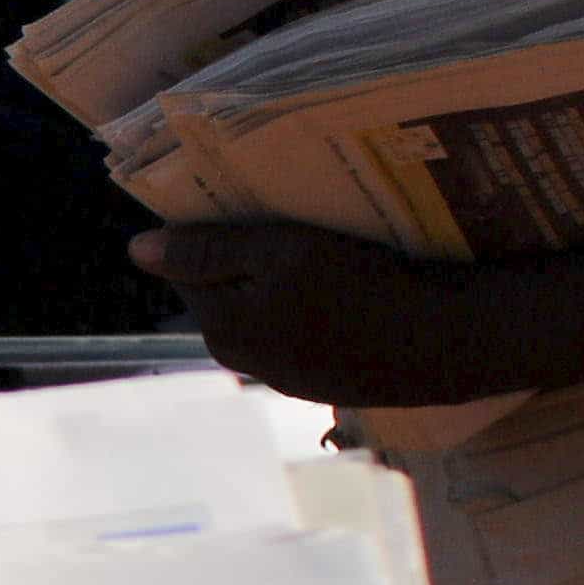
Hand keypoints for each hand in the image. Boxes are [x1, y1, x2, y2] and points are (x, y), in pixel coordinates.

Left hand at [131, 220, 494, 407]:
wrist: (447, 345)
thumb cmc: (360, 289)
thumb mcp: (281, 252)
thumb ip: (208, 251)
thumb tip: (135, 250)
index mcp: (222, 327)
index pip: (189, 270)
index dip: (212, 232)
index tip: (243, 202)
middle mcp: (246, 360)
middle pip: (229, 292)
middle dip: (247, 257)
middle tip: (290, 218)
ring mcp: (290, 378)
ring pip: (270, 313)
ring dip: (285, 283)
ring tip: (326, 247)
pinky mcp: (331, 383)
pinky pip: (308, 333)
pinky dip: (319, 308)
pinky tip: (352, 286)